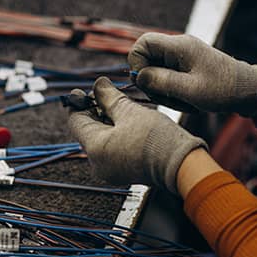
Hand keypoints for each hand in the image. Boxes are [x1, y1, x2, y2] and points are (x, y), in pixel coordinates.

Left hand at [68, 77, 206, 193]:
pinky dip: (114, 133)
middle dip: (94, 110)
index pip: (75, 121)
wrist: (181, 166)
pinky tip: (126, 121)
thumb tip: (98, 84)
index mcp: (94, 148)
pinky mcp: (123, 172)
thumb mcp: (130, 111)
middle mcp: (97, 163)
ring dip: (106, 121)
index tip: (85, 90)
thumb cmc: (156, 138)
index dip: (79, 103)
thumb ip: (109, 97)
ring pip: (100, 139)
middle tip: (105, 94)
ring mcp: (110, 170)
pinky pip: (111, 149)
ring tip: (118, 105)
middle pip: (87, 131)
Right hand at [128, 33, 256, 116]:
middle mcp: (178, 48)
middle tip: (167, 98)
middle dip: (151, 82)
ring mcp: (181, 58)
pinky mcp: (184, 68)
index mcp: (179, 46)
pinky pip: (165, 78)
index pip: (142, 44)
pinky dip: (170, 92)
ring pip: (154, 72)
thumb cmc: (224, 89)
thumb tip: (139, 77)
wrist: (249, 91)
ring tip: (182, 102)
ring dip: (162, 91)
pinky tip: (185, 101)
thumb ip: (162, 82)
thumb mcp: (191, 90)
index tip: (147, 83)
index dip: (137, 63)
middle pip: (146, 60)